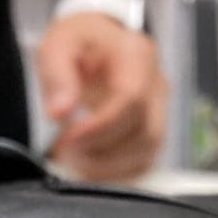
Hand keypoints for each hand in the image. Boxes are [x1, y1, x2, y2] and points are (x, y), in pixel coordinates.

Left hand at [36, 12, 166, 181]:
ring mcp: (160, 111)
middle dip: (102, 152)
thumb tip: (59, 113)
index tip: (69, 140)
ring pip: (146, 153)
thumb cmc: (79, 43)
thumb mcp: (57, 45)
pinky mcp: (153, 132)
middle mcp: (156, 85)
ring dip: (108, 167)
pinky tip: (90, 168)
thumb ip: (57, 76)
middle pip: (144, 133)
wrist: (97, 44)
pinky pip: (143, 163)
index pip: (131, 100)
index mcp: (137, 56)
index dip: (101, 128)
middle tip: (66, 153)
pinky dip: (116, 173)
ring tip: (75, 161)